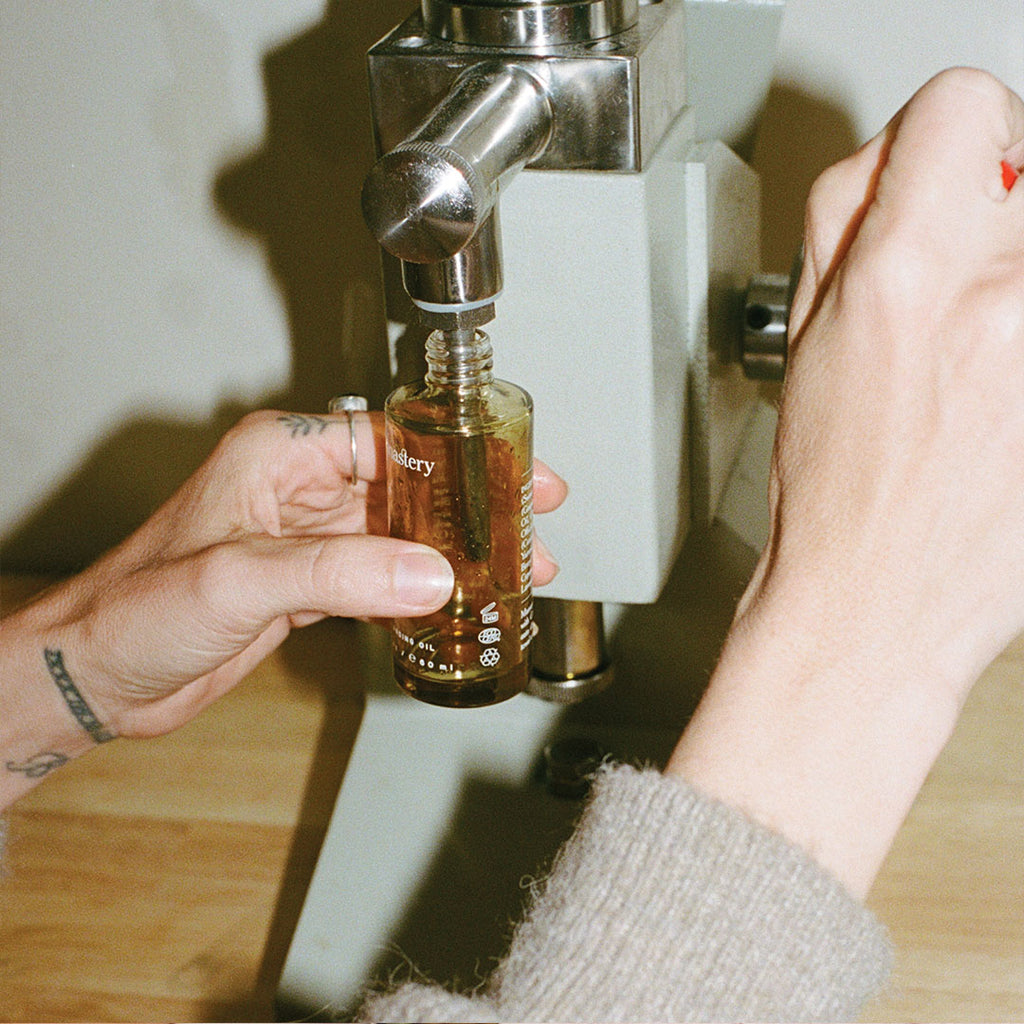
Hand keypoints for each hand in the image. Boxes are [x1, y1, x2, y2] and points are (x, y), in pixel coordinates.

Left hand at [6, 410, 567, 743]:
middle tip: (532, 523)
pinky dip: (422, 589)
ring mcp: (306, 538)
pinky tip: (457, 601)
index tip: (512, 469)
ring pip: (402, 534)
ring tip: (513, 569)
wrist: (98, 675)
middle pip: (411, 485)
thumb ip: (339, 573)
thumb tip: (430, 575)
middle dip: (474, 507)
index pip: (394, 438)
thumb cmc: (135, 608)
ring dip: (455, 552)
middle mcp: (297, 488)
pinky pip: (382, 576)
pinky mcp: (307, 585)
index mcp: (280, 455)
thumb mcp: (242, 579)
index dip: (462, 454)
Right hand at [669, 69, 1023, 895]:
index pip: (962, 106)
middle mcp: (1003, 302)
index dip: (937, 141)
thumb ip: (845, 222)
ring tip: (975, 356)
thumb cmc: (834, 494)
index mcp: (903, 279)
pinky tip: (998, 394)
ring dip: (1009, 282)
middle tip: (950, 289)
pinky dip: (1020, 337)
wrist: (879, 603)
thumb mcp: (806, 338)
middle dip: (986, 211)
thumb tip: (900, 163)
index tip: (937, 179)